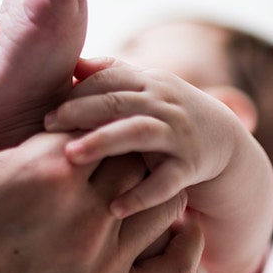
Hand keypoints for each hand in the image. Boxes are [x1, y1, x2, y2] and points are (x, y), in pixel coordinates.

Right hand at [0, 12, 204, 272]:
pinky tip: (171, 226)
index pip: (97, 113)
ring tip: (117, 180)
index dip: (81, 109)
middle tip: (91, 146)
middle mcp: (84, 215)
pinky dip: (183, 244)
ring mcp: (98, 267)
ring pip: (163, 203)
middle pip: (135, 153)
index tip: (57, 117)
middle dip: (117, 143)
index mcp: (44, 166)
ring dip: (148, 184)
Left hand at [45, 57, 244, 217]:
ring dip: (103, 141)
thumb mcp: (146, 90)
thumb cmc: (167, 116)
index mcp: (148, 83)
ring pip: (138, 132)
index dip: (77, 93)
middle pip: (117, 101)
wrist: (225, 142)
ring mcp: (178, 134)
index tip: (48, 114)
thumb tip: (74, 64)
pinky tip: (114, 208)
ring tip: (71, 156)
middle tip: (47, 126)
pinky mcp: (191, 166)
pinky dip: (141, 195)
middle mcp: (163, 104)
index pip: (108, 80)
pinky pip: (166, 182)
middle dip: (80, 112)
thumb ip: (111, 75)